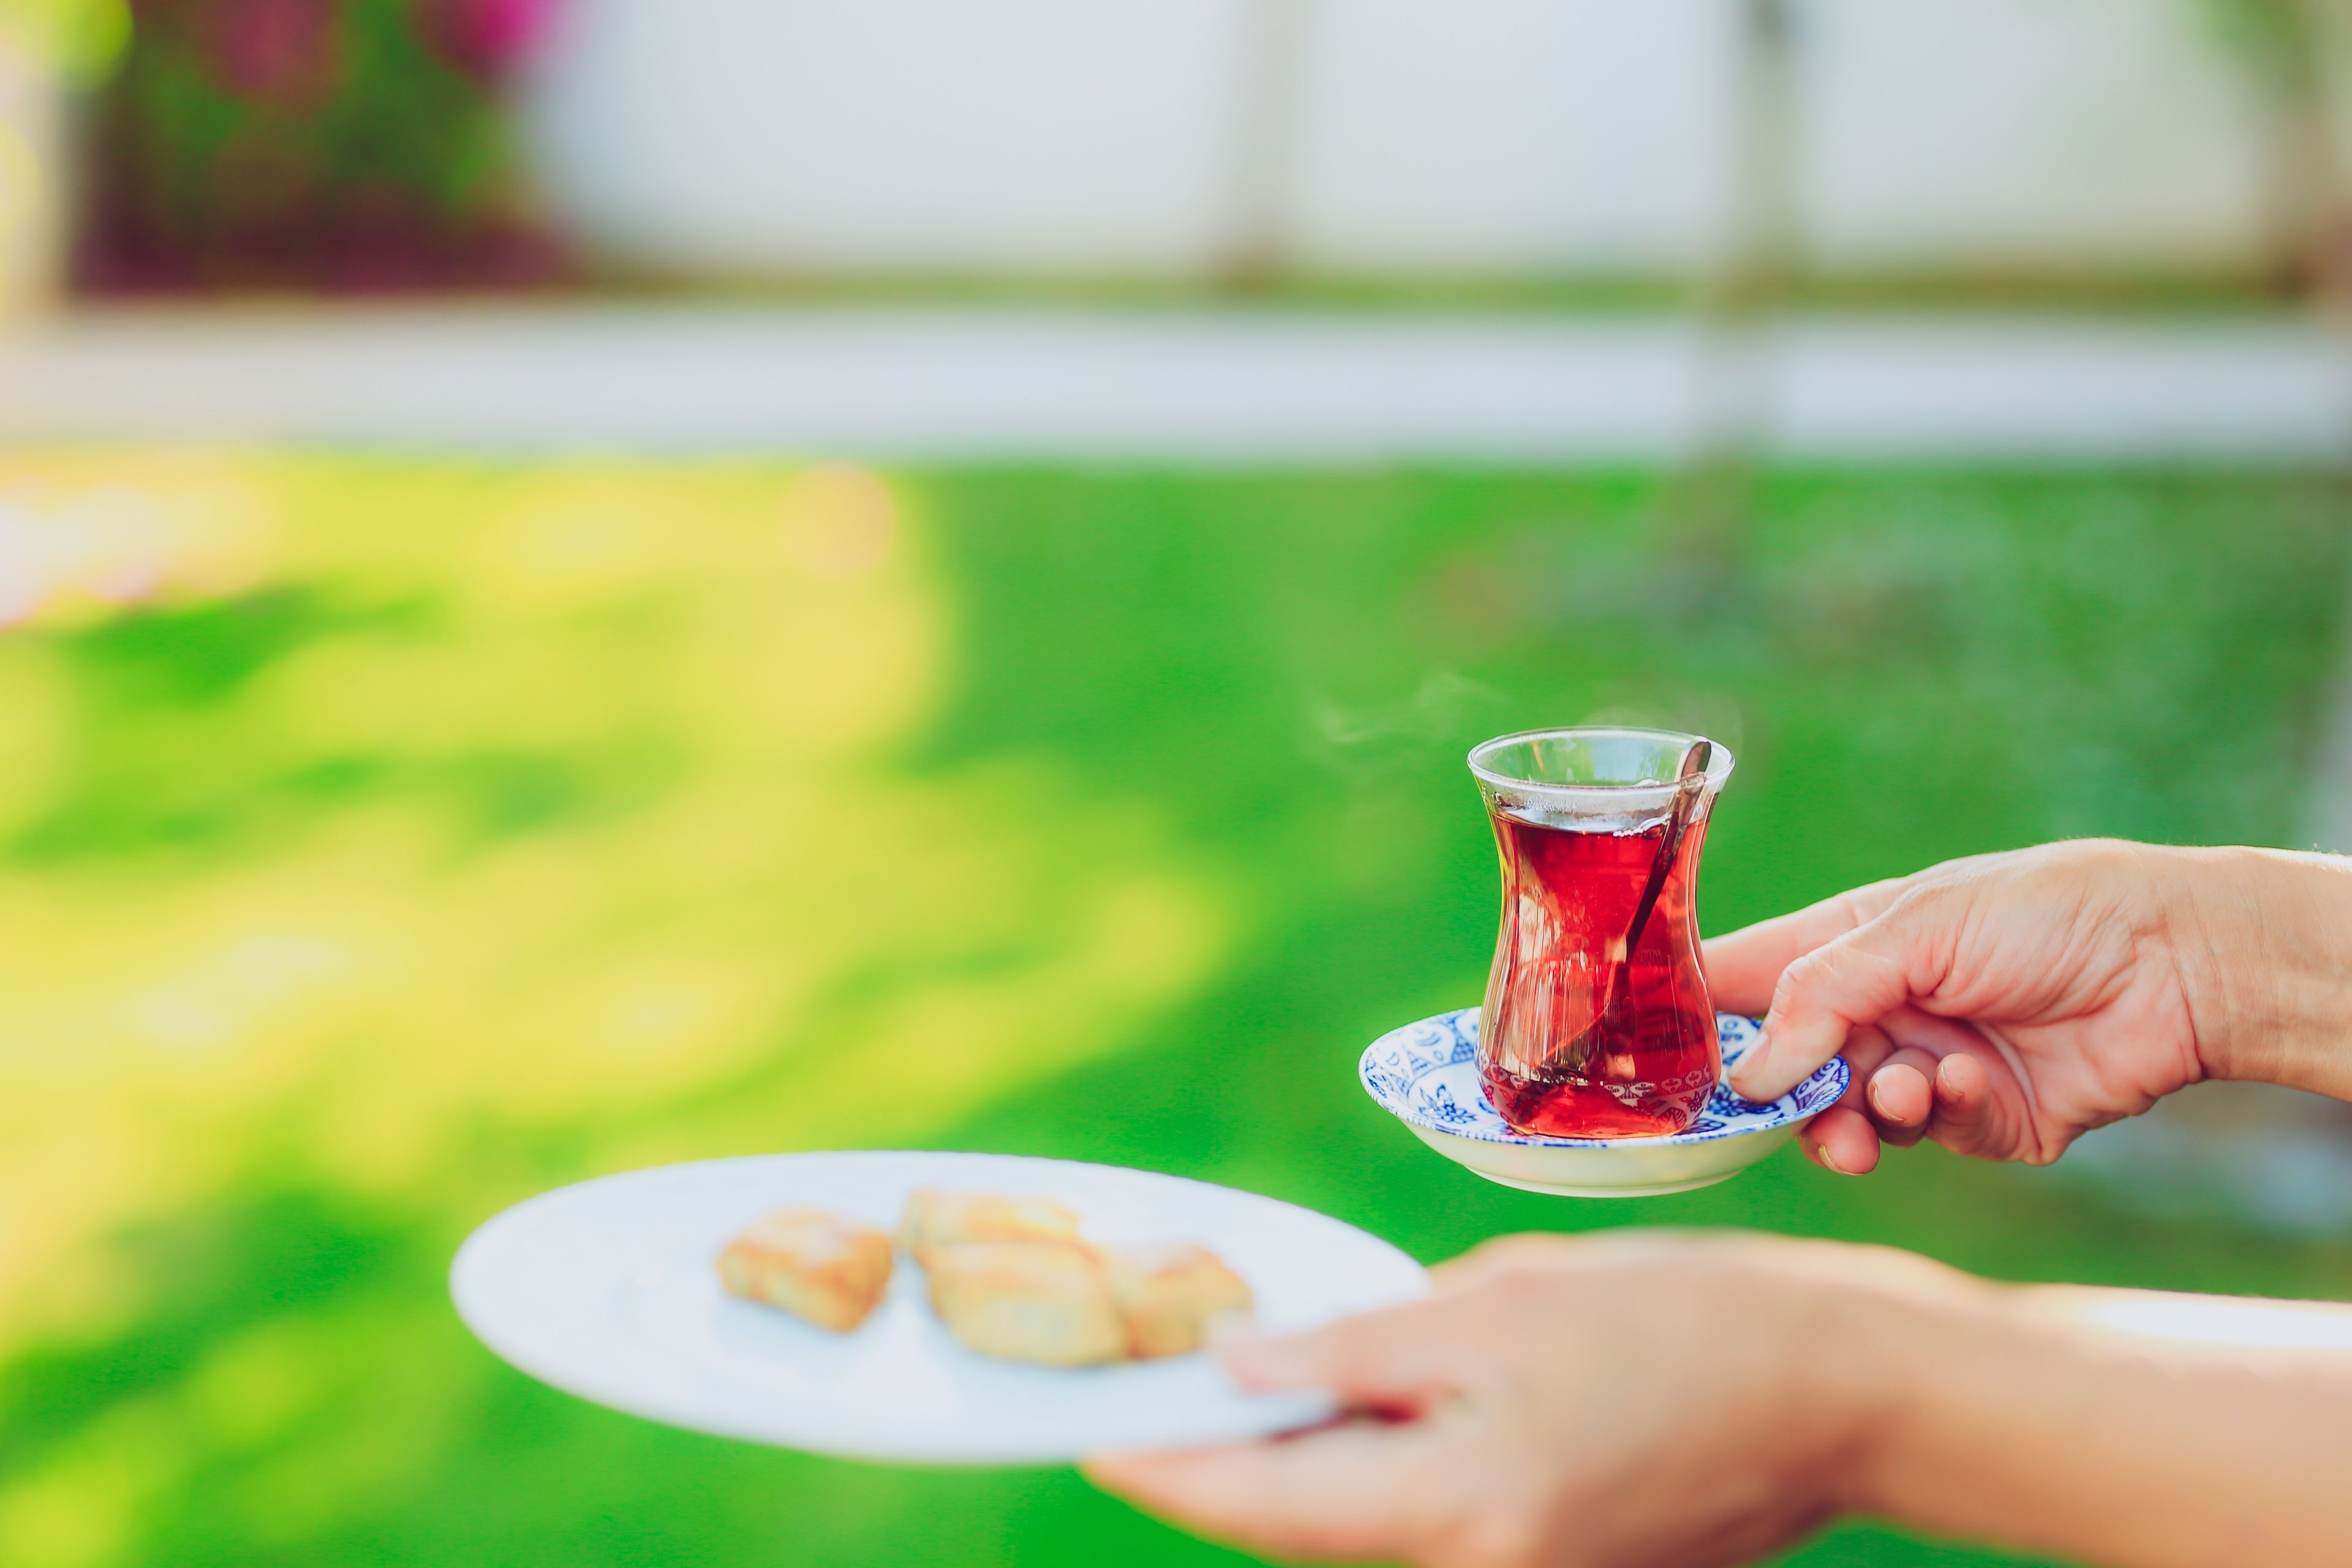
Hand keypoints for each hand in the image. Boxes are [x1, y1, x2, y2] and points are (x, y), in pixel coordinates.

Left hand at [1085, 1231, 1955, 1567]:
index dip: (1162, 1464)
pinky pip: (1418, 1528)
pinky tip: (1347, 1406)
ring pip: (1355, 1529)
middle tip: (1138, 1392)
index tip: (1087, 1426)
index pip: (1261, 1505)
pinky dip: (1366, 1473)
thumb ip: (1356, 1349)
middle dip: (1216, 1467)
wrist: (1830, 1390)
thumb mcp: (1497, 1307)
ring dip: (1290, 1468)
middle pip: (1299, 1530)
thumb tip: (1236, 1367)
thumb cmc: (1674, 1322)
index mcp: (1464, 1513)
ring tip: (1235, 1386)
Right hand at [1710, 839, 2234, 1174]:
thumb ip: (1822, 995)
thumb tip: (1749, 1074)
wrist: (2176, 963)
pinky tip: (1967, 1083)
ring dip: (1861, 1116)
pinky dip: (1940, 1114)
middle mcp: (1877, 1008)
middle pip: (1785, 1071)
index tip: (1650, 1061)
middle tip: (1792, 1112)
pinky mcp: (1981, 1121)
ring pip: (1849, 1118)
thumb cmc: (2045, 912)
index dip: (1691, 1019)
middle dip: (1785, 1097)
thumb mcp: (1916, 928)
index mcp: (1848, 944)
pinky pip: (1929, 1136)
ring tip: (1899, 1100)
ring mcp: (1925, 1067)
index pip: (1740, 981)